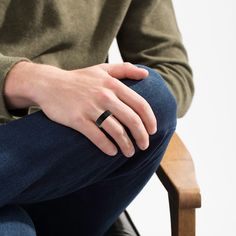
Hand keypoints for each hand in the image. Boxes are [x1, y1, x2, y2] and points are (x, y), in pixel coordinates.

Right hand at [5, 62, 156, 156]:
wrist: (49, 84)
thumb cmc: (78, 78)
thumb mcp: (101, 69)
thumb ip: (124, 69)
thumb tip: (146, 74)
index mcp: (113, 85)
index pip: (140, 104)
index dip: (150, 119)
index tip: (153, 130)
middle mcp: (105, 96)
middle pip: (132, 120)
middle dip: (142, 136)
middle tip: (145, 146)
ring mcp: (91, 108)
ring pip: (117, 131)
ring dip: (126, 145)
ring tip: (130, 152)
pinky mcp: (78, 120)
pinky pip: (98, 137)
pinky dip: (108, 147)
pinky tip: (112, 152)